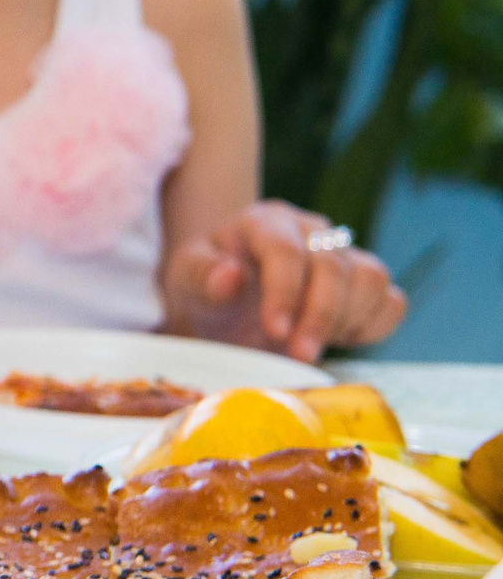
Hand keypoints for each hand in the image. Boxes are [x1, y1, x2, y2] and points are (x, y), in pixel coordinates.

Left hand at [164, 199, 407, 361]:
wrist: (226, 308)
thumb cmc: (205, 289)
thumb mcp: (185, 282)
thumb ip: (201, 276)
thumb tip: (230, 274)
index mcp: (264, 222)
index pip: (284, 250)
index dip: (284, 292)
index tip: (275, 332)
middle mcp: (310, 230)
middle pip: (333, 266)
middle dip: (319, 316)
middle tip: (299, 355)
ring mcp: (343, 254)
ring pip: (371, 278)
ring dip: (348, 320)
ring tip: (311, 345)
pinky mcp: (365, 284)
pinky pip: (392, 302)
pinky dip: (374, 326)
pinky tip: (339, 340)